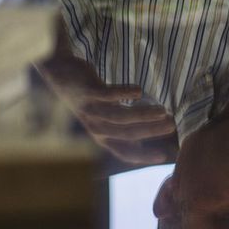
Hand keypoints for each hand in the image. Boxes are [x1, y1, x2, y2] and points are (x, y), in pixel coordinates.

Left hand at [36, 55, 176, 163]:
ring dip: (143, 115)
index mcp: (100, 135)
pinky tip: (139, 91)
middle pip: (126, 134)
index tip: (164, 155)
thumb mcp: (102, 115)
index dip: (143, 155)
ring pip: (120, 117)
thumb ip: (121, 124)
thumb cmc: (85, 95)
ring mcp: (90, 110)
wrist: (57, 73)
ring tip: (162, 110)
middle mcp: (95, 127)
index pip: (123, 151)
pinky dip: (124, 93)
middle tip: (171, 124)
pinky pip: (108, 95)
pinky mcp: (88, 92)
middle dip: (150, 131)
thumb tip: (144, 134)